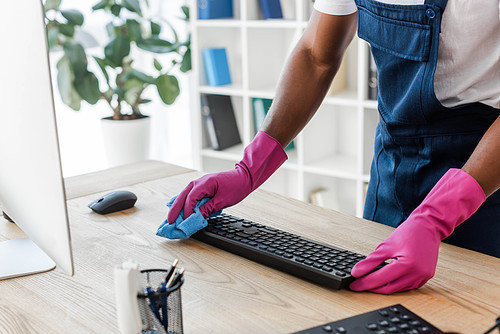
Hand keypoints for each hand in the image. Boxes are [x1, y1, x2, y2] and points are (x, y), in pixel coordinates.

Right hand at [167, 131, 286, 222]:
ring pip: (183, 196)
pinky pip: (189, 196)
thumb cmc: (236, 186)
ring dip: (177, 207)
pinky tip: (177, 208)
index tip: (186, 222)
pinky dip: (183, 203)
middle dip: (174, 210)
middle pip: (182, 197)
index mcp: (204, 183)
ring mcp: (199, 184)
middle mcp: (198, 182)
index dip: (187, 212)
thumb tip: (196, 217)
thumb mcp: (223, 200)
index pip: (190, 199)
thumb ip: (208, 208)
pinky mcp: (201, 188)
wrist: (243, 177)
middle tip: (168, 222)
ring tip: (170, 218)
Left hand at [350, 169, 484, 293]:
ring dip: (384, 287)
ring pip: (398, 289)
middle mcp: (417, 274)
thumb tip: (357, 272)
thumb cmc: (409, 233)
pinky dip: (395, 284)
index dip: (365, 283)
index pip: (380, 279)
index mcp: (407, 265)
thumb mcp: (386, 246)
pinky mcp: (425, 277)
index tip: (354, 284)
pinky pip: (407, 286)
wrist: (429, 226)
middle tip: (359, 284)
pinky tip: (386, 279)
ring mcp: (423, 277)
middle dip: (372, 287)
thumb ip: (370, 261)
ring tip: (370, 281)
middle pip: (389, 288)